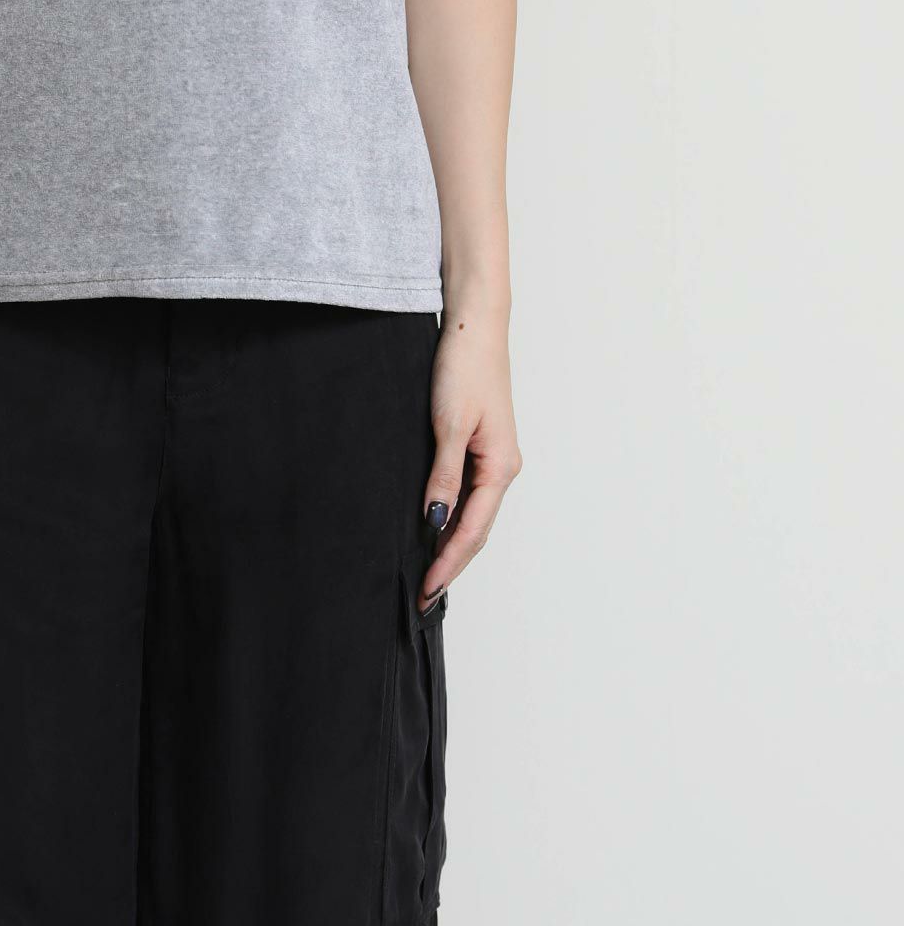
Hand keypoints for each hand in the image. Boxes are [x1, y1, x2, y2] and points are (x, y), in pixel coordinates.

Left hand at [419, 308, 521, 611]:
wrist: (473, 327)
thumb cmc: (463, 368)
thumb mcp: (447, 424)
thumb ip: (443, 476)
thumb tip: (434, 522)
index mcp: (500, 467)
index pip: (472, 530)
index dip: (448, 563)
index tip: (426, 591)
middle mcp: (502, 468)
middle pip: (476, 530)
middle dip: (450, 564)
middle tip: (423, 597)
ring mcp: (493, 458)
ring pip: (472, 515)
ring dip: (450, 545)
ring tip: (427, 576)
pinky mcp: (479, 446)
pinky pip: (467, 494)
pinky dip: (451, 518)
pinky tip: (433, 529)